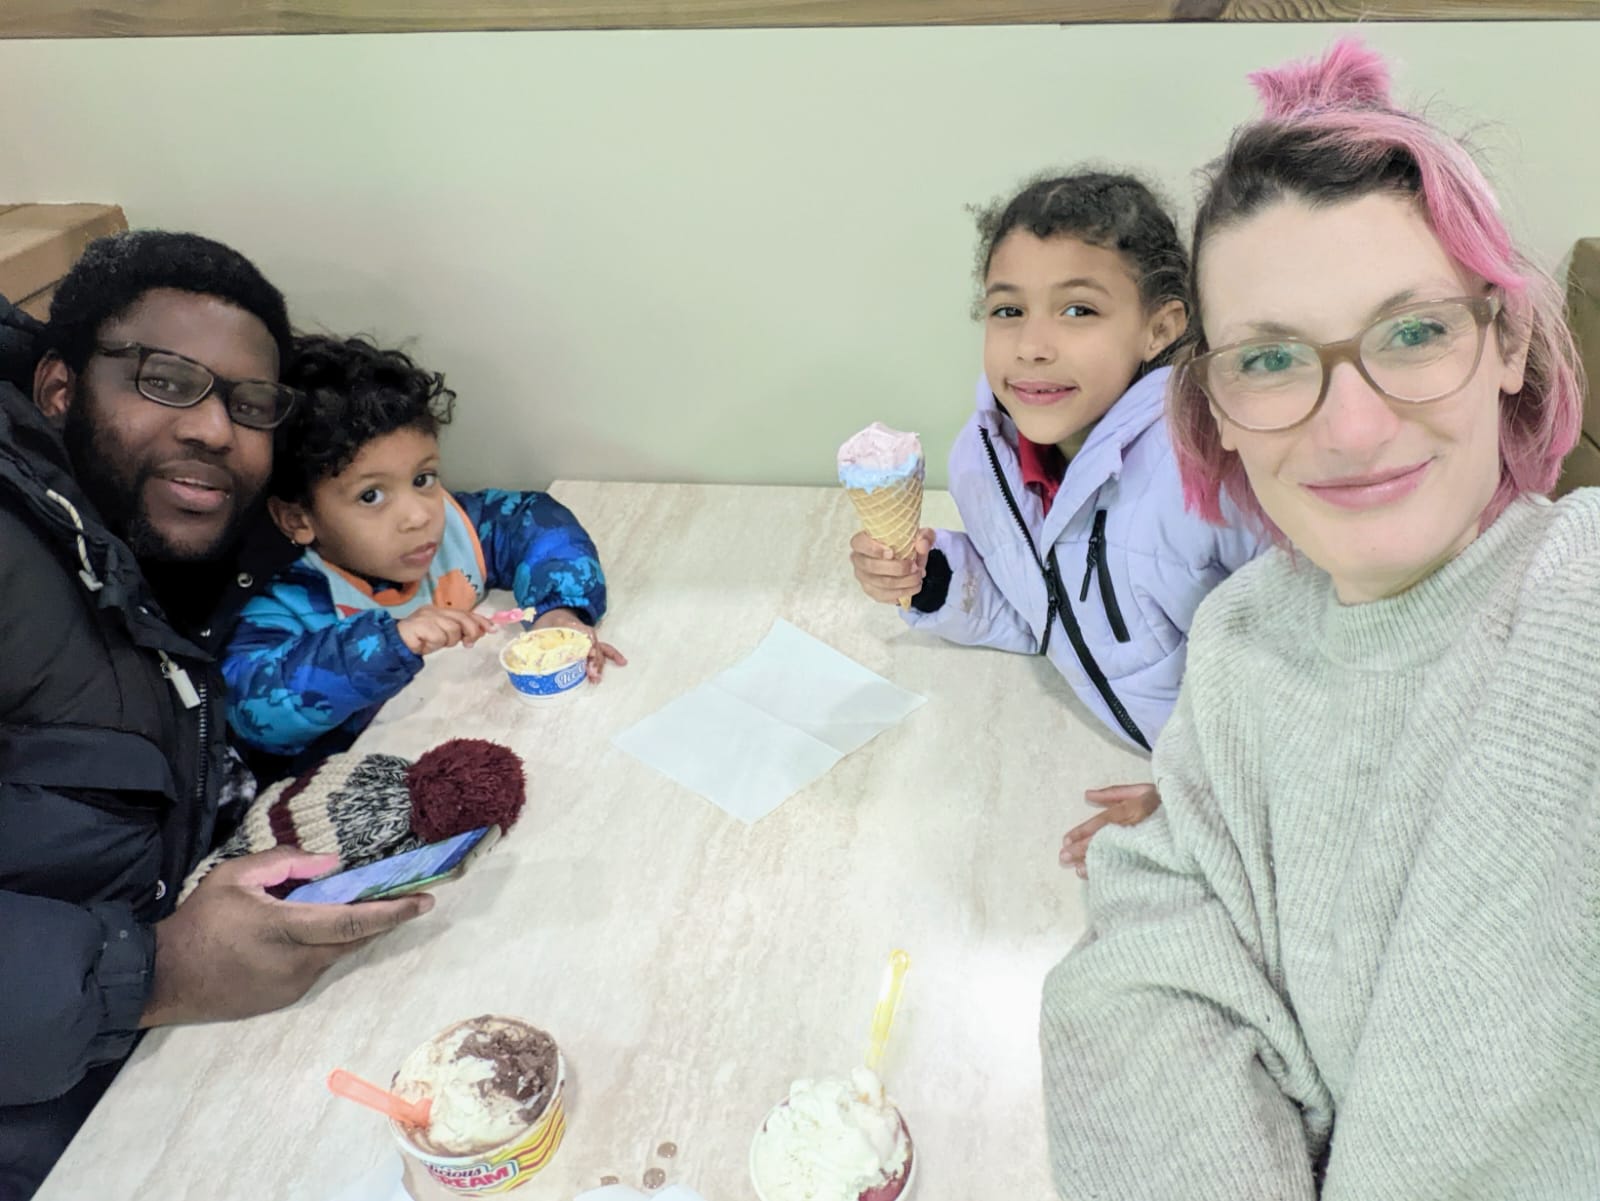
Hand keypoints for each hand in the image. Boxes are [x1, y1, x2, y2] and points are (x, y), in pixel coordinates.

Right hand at [140, 847, 432, 1026]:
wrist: (163, 978)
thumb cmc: (199, 920)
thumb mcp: (235, 875)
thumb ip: (285, 863)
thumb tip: (331, 863)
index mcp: (285, 929)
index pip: (352, 922)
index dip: (393, 912)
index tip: (425, 901)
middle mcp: (296, 963)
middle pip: (355, 940)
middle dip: (387, 920)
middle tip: (414, 900)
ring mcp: (292, 986)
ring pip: (338, 955)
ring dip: (356, 933)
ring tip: (369, 907)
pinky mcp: (285, 999)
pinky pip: (319, 967)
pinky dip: (329, 947)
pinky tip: (323, 931)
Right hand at [396, 605, 494, 655]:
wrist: (395, 644)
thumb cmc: (420, 641)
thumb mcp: (444, 636)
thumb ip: (459, 632)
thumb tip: (480, 632)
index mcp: (441, 611)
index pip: (465, 612)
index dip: (481, 620)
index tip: (493, 629)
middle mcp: (434, 610)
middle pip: (462, 618)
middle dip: (471, 631)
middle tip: (469, 643)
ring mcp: (427, 616)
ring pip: (452, 629)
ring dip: (448, 641)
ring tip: (437, 643)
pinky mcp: (420, 625)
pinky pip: (439, 637)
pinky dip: (435, 644)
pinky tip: (426, 644)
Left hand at [532, 607, 627, 681]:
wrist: (554, 611)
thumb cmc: (547, 622)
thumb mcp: (539, 627)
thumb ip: (535, 638)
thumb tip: (527, 652)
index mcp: (572, 627)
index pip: (584, 637)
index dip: (587, 647)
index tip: (588, 656)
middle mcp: (583, 633)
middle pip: (593, 647)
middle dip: (594, 661)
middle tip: (591, 674)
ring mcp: (588, 639)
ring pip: (599, 650)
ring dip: (600, 664)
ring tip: (596, 677)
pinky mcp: (590, 645)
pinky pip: (604, 649)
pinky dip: (613, 655)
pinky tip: (623, 662)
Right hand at [850, 528, 934, 605]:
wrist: (907, 560)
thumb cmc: (905, 545)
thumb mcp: (918, 536)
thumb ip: (923, 537)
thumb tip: (922, 545)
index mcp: (863, 541)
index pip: (859, 544)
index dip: (873, 549)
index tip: (892, 552)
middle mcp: (858, 560)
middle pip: (872, 567)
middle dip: (897, 568)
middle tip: (915, 567)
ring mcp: (863, 577)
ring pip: (881, 583)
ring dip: (903, 582)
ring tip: (918, 577)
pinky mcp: (872, 591)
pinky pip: (885, 596)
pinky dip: (902, 592)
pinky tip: (914, 587)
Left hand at [1060, 783, 1161, 877]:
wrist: (1202, 816)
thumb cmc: (1169, 801)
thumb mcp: (1144, 790)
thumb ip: (1115, 793)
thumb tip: (1087, 795)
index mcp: (1138, 807)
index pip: (1106, 821)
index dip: (1085, 830)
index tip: (1065, 840)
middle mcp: (1142, 825)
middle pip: (1108, 837)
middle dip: (1084, 848)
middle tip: (1063, 858)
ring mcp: (1151, 843)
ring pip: (1118, 853)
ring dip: (1096, 861)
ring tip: (1077, 870)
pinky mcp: (1160, 858)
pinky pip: (1133, 865)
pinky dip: (1114, 870)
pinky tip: (1099, 876)